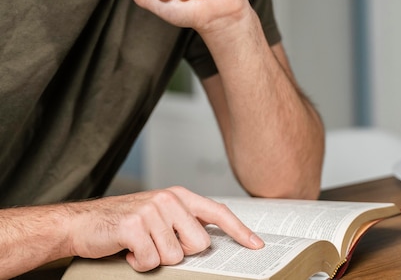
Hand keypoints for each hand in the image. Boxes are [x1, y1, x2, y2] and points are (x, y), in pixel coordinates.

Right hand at [67, 187, 262, 271]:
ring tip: (140, 246)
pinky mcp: (135, 226)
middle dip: (179, 253)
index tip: (257, 246)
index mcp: (180, 196)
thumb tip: (210, 243)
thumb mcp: (159, 216)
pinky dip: (139, 264)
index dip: (240, 231)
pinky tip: (128, 251)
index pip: (218, 213)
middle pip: (199, 244)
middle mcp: (170, 199)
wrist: (82, 223)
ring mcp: (152, 211)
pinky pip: (151, 262)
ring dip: (156, 260)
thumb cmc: (125, 223)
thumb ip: (184, 223)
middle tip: (157, 245)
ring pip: (175, 256)